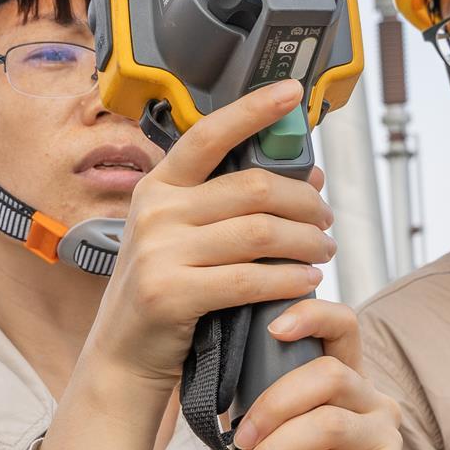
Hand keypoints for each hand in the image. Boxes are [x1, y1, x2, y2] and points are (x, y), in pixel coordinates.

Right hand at [80, 80, 332, 387]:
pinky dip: (288, 279)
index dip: (254, 110)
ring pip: (260, 232)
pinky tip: (306, 281)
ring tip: (323, 251)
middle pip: (254, 188)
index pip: (210, 134)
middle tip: (326, 219)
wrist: (123, 356)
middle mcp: (155, 211)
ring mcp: (159, 252)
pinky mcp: (170, 294)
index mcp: (159, 187)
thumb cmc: (165, 292)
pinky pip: (249, 279)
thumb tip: (307, 178)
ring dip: (306, 241)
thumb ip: (230, 205)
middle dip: (305, 202)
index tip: (291, 93)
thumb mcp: (182, 237)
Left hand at [230, 301, 408, 449]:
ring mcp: (386, 443)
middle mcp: (375, 405)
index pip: (343, 325)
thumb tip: (220, 365)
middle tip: (239, 438)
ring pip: (327, 424)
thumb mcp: (262, 440)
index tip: (271, 326)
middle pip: (330, 374)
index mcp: (346, 384)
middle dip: (273, 403)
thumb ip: (255, 400)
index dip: (310, 314)